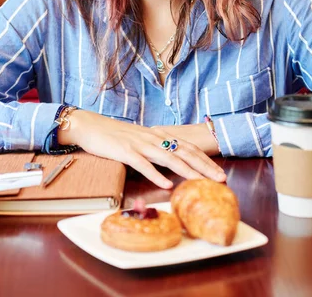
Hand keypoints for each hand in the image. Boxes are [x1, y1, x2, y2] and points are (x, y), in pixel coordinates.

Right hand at [58, 110, 225, 188]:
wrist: (91, 126)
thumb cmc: (115, 136)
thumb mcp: (140, 140)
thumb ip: (155, 149)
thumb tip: (172, 161)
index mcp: (158, 136)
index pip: (187, 147)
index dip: (205, 159)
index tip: (219, 172)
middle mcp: (153, 138)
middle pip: (184, 152)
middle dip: (204, 166)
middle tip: (221, 179)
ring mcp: (139, 144)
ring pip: (168, 158)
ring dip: (187, 171)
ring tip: (201, 183)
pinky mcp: (125, 151)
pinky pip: (143, 164)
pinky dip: (156, 175)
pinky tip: (166, 185)